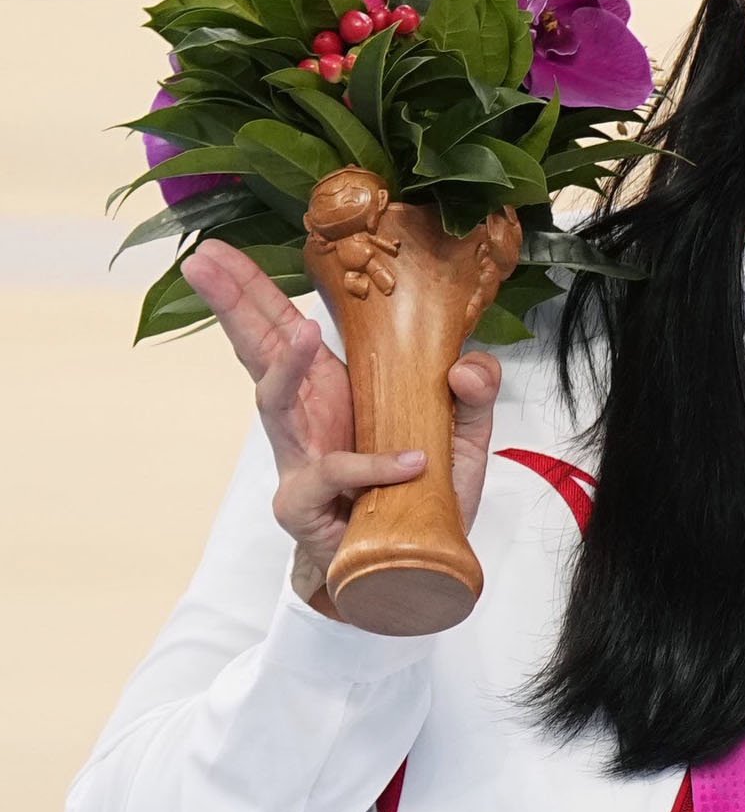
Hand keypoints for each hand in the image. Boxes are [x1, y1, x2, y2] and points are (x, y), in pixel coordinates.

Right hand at [187, 238, 497, 611]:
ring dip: (284, 365)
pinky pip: (335, 476)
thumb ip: (474, 394)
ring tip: (300, 332)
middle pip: (257, 348)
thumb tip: (466, 364)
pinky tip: (410, 459)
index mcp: (330, 385)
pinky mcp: (305, 504)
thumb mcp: (463, 435)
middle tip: (203, 261)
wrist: (407, 564)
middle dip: (232, 303)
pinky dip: (373, 466)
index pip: (284, 326)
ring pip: (275, 401)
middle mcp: (304, 414)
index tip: (218, 247)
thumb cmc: (419, 492)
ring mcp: (298, 456)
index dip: (254, 288)